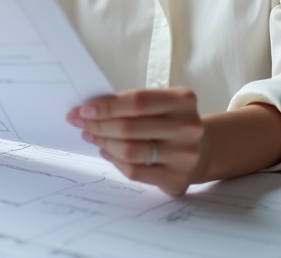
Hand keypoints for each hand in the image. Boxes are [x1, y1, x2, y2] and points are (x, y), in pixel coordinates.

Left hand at [67, 88, 206, 195]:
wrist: (201, 150)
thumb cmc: (170, 122)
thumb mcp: (161, 104)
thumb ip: (131, 104)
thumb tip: (88, 110)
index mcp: (183, 101)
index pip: (137, 102)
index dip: (106, 106)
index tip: (83, 109)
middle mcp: (188, 128)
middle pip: (130, 128)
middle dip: (97, 125)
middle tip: (79, 123)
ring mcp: (185, 156)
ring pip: (130, 151)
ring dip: (103, 143)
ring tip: (91, 136)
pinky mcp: (177, 179)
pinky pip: (135, 172)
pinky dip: (115, 160)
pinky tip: (106, 151)